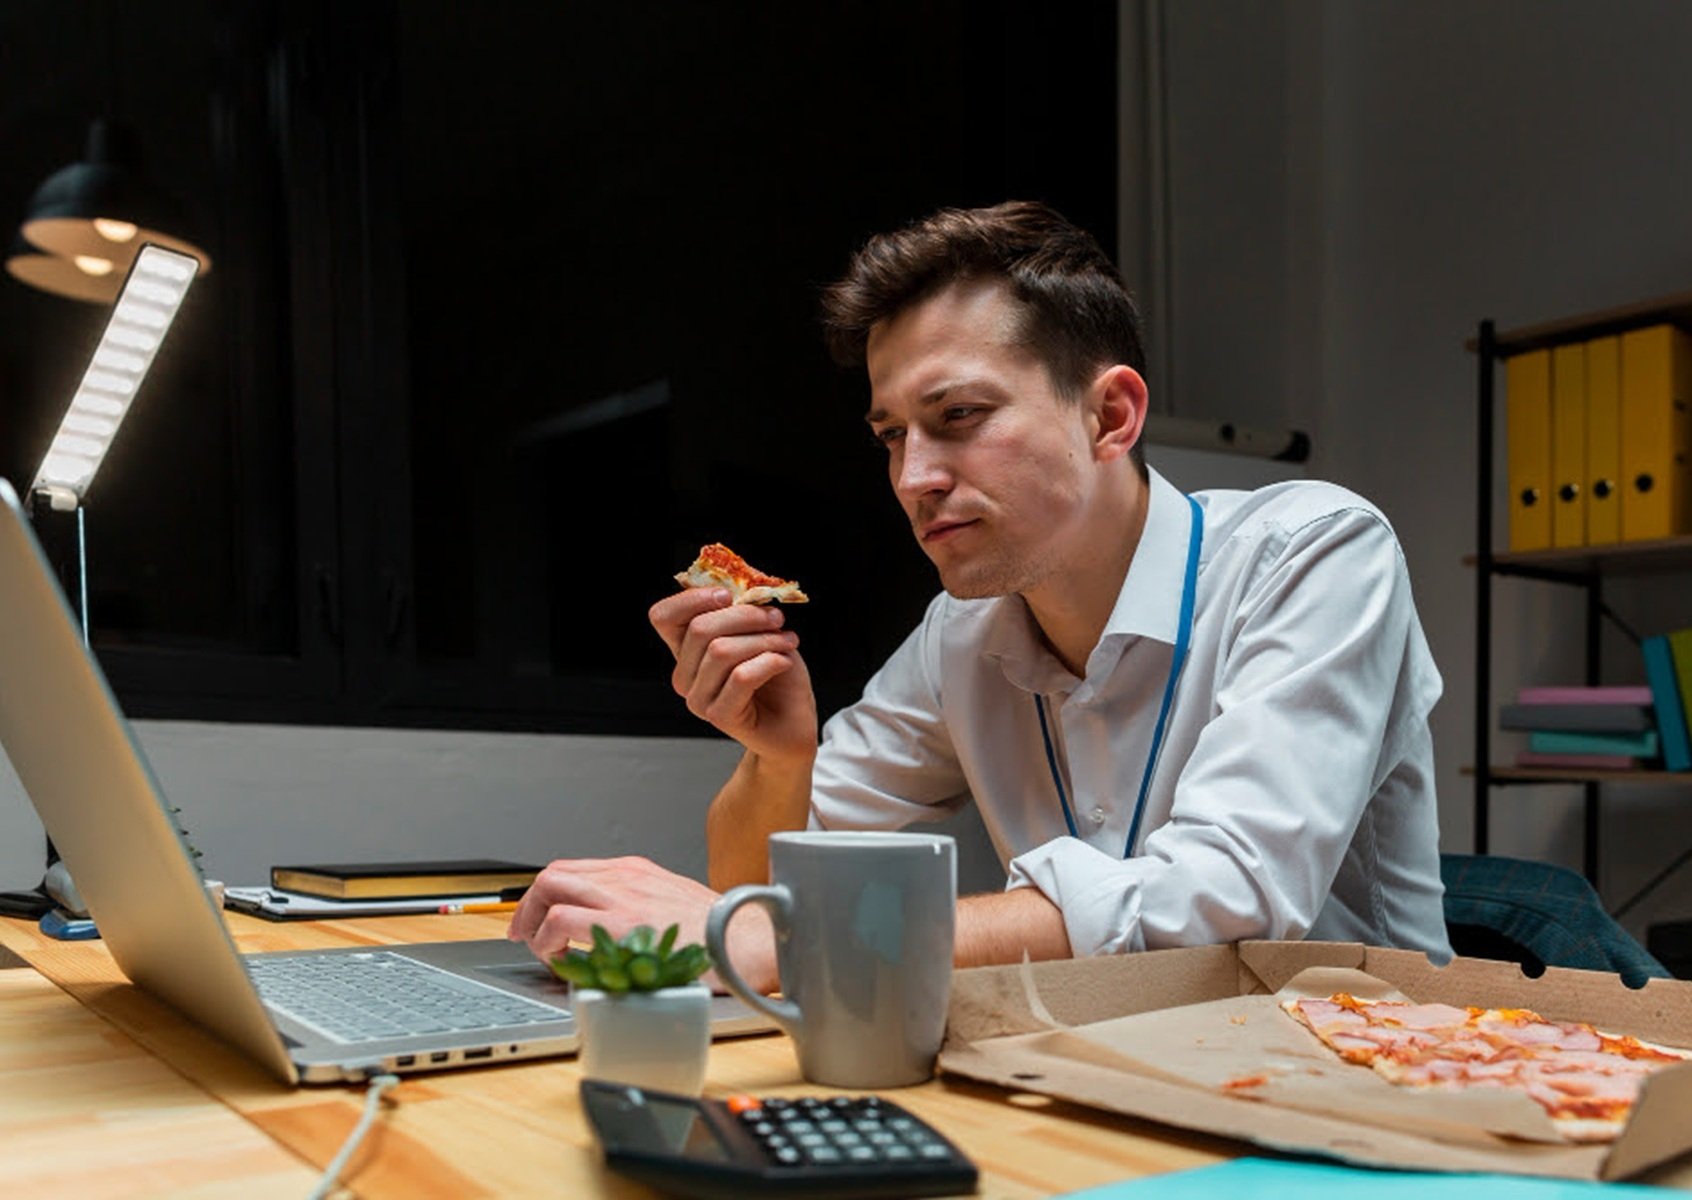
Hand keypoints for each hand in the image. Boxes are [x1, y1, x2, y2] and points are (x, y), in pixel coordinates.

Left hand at [507, 855, 777, 992]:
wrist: (748, 941)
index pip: (572, 870)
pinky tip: (564, 963)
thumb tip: (607, 926)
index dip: (545, 895)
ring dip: (536, 926)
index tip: (537, 918)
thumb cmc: (718, 932)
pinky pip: (563, 923)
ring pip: (551, 892)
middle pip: (552, 875)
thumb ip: (638, 905)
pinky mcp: (622, 925)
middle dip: (529, 906)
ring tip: (546, 952)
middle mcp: (624, 878)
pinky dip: (550, 943)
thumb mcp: (673, 901)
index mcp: (636, 871)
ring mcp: (622, 898)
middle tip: (525, 934)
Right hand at [649, 588, 818, 762]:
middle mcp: (684, 676)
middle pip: (700, 629)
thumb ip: (740, 611)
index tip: (729, 595)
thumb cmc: (776, 675)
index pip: (663, 617)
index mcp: (686, 651)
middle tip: (776, 619)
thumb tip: (737, 585)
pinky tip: (784, 662)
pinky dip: (770, 661)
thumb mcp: (758, 633)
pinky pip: (741, 676)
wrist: (794, 721)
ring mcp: (698, 699)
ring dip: (764, 639)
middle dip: (746, 616)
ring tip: (787, 642)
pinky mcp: (719, 716)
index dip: (692, 598)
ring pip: (722, 651)